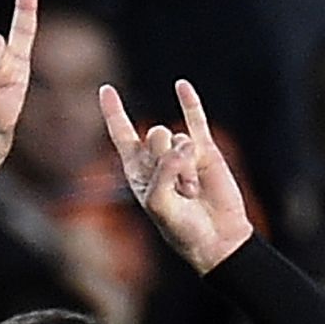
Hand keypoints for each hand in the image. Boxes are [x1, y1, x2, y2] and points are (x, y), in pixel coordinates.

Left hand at [100, 79, 252, 273]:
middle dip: (167, 160)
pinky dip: (190, 103)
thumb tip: (182, 146)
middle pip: (155, 134)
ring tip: (192, 192)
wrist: (217, 238)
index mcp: (138, 172)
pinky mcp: (204, 150)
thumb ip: (163, 172)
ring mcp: (181, 152)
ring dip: (186, 168)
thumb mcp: (160, 204)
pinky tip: (181, 85)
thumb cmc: (182, 228)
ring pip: (178, 138)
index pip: (122, 135)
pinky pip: (196, 121)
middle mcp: (157, 159)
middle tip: (179, 190)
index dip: (114, 112)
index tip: (107, 89)